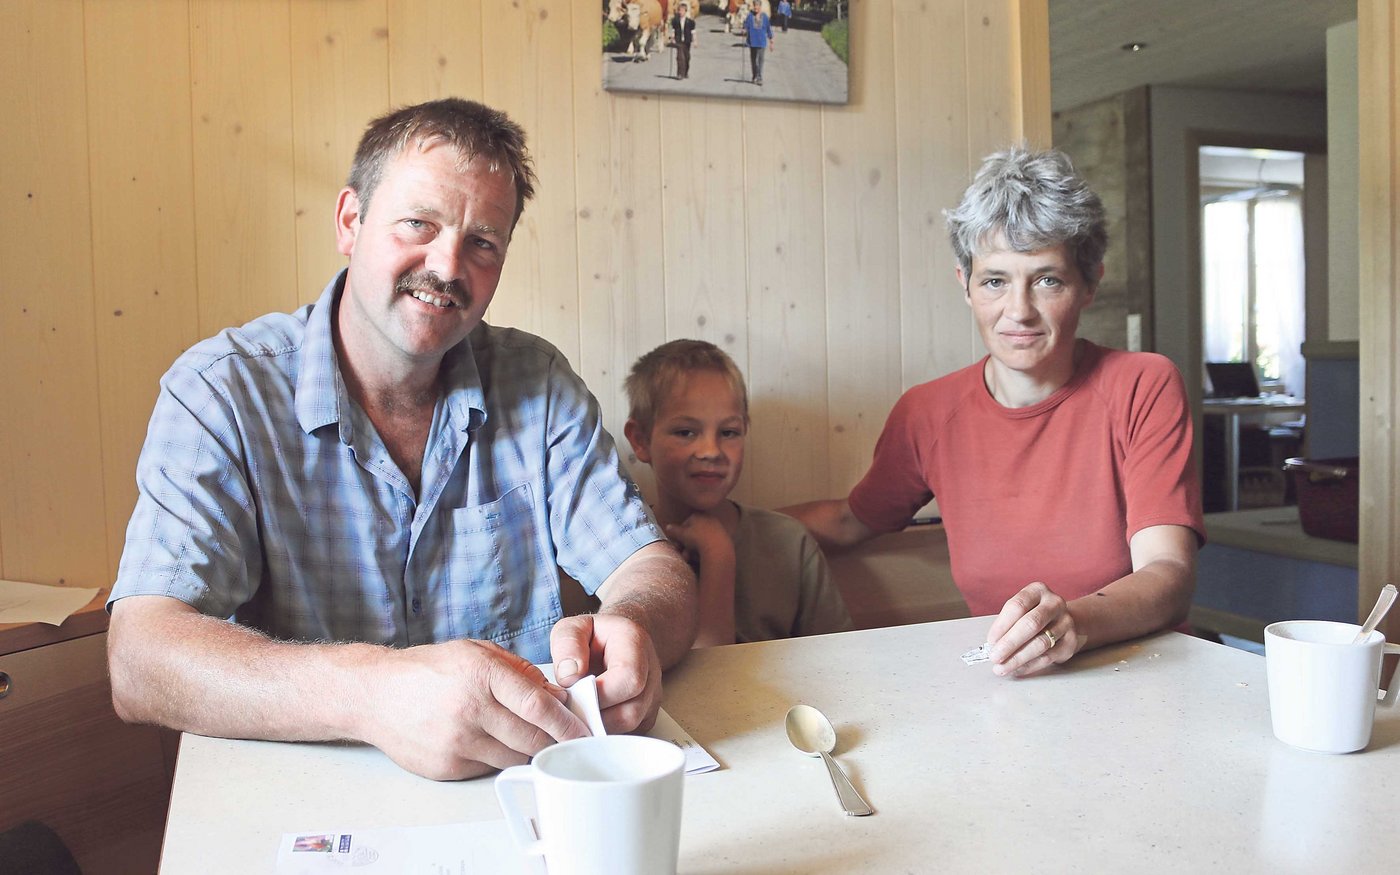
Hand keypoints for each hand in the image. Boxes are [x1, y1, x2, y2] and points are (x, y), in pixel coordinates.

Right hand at [363, 640, 588, 779]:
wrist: (375, 695)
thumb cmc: (429, 670)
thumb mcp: (477, 653)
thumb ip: (519, 672)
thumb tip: (557, 695)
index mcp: (481, 674)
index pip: (538, 705)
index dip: (567, 722)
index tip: (585, 730)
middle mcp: (470, 709)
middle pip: (531, 737)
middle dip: (555, 740)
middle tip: (569, 738)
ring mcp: (457, 742)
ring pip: (513, 756)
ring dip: (528, 750)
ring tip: (531, 738)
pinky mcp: (447, 766)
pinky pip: (489, 767)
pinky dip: (498, 757)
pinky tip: (493, 742)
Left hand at [551, 613, 663, 733]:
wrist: (615, 640)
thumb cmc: (593, 635)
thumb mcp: (573, 627)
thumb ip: (567, 645)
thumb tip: (570, 678)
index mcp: (635, 643)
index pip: (629, 679)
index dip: (600, 694)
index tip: (574, 693)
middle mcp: (651, 672)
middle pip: (632, 711)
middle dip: (596, 716)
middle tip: (571, 709)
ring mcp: (652, 697)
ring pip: (631, 727)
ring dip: (600, 726)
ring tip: (579, 713)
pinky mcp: (646, 716)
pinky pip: (629, 734)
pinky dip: (607, 732)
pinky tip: (590, 719)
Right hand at [664, 511, 732, 564]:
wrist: (718, 548)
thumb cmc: (697, 539)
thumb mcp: (681, 534)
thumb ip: (673, 530)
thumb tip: (668, 527)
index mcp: (698, 515)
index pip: (685, 525)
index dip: (680, 536)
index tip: (678, 545)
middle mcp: (709, 519)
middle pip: (694, 533)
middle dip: (687, 545)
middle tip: (683, 554)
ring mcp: (718, 528)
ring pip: (701, 540)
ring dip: (694, 550)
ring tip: (691, 558)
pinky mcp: (725, 538)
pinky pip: (711, 545)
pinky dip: (705, 551)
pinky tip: (701, 558)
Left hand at [985, 582, 1081, 677]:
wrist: (1063, 621)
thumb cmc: (1034, 615)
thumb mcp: (1021, 610)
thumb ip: (1007, 624)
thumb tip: (993, 645)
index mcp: (1037, 590)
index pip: (1017, 606)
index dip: (1001, 626)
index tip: (990, 641)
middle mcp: (1054, 603)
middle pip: (1030, 624)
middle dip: (1009, 643)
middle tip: (995, 656)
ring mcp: (1066, 622)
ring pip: (1040, 643)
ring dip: (1018, 658)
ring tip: (1002, 667)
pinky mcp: (1071, 642)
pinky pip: (1048, 657)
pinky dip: (1029, 666)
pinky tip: (1017, 670)